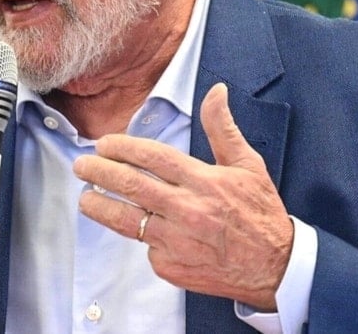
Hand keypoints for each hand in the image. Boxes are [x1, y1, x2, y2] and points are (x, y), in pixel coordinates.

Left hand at [72, 83, 292, 309]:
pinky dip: (140, 237)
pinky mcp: (172, 267)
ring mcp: (177, 241)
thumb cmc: (260, 213)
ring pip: (127, 221)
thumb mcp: (247, 164)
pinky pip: (146, 248)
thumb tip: (216, 91)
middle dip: (100, 172)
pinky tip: (136, 229)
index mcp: (204, 181)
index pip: (153, 157)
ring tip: (85, 197)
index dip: (123, 148)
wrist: (275, 266)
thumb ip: (223, 127)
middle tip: (82, 165)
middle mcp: (187, 210)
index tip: (104, 144)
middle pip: (132, 186)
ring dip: (100, 207)